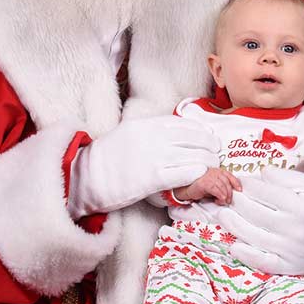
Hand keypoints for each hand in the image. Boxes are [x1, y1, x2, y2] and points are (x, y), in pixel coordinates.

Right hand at [66, 117, 218, 216]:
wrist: (87, 176)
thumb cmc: (107, 157)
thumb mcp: (128, 133)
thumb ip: (150, 130)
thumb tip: (171, 131)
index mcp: (146, 125)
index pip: (184, 124)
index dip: (201, 131)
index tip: (210, 136)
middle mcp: (152, 138)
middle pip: (192, 139)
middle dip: (209, 146)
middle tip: (215, 153)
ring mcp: (153, 158)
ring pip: (192, 156)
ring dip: (206, 161)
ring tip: (212, 166)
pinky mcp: (151, 179)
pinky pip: (182, 174)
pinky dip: (195, 173)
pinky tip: (200, 174)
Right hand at [174, 168, 241, 205]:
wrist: (187, 189)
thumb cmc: (201, 188)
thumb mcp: (214, 186)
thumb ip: (222, 188)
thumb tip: (230, 196)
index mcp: (218, 171)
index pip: (230, 176)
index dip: (236, 183)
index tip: (240, 190)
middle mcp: (214, 172)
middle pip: (227, 182)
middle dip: (230, 193)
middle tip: (228, 201)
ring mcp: (208, 176)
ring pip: (222, 186)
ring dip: (225, 195)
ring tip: (223, 201)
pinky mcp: (204, 183)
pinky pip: (215, 189)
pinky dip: (219, 195)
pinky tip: (219, 199)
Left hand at [205, 167, 303, 274]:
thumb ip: (288, 178)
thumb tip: (262, 173)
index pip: (266, 192)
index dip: (248, 185)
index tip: (240, 181)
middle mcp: (297, 229)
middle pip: (255, 212)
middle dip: (237, 201)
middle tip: (228, 195)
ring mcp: (292, 250)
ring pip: (254, 235)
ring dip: (233, 224)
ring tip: (222, 213)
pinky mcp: (290, 267)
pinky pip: (263, 262)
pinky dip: (246, 254)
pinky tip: (233, 244)